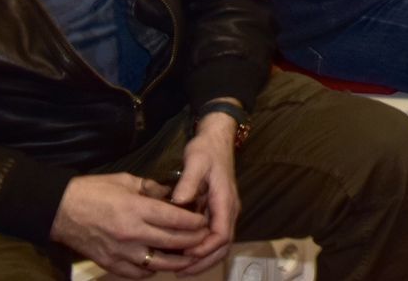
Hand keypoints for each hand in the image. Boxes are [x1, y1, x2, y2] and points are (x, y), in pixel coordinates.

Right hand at [50, 172, 210, 276]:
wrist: (59, 210)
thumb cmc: (93, 191)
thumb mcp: (126, 181)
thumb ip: (152, 189)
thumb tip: (173, 196)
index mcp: (136, 209)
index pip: (175, 219)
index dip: (194, 222)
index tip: (204, 221)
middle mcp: (131, 233)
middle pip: (172, 241)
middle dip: (192, 241)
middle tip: (204, 238)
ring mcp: (120, 251)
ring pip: (158, 263)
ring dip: (177, 261)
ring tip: (189, 257)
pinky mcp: (109, 263)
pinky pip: (137, 273)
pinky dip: (151, 270)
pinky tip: (159, 264)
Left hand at [170, 114, 240, 272]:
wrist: (217, 139)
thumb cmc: (206, 150)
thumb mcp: (196, 161)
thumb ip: (188, 182)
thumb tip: (178, 202)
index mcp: (225, 200)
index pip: (221, 233)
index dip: (205, 248)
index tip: (185, 254)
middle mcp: (229, 209)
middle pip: (224, 245)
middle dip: (204, 261)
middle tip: (181, 272)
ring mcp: (225, 211)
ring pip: (221, 244)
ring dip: (204, 259)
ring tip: (181, 269)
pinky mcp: (219, 211)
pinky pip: (215, 236)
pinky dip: (203, 250)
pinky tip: (184, 254)